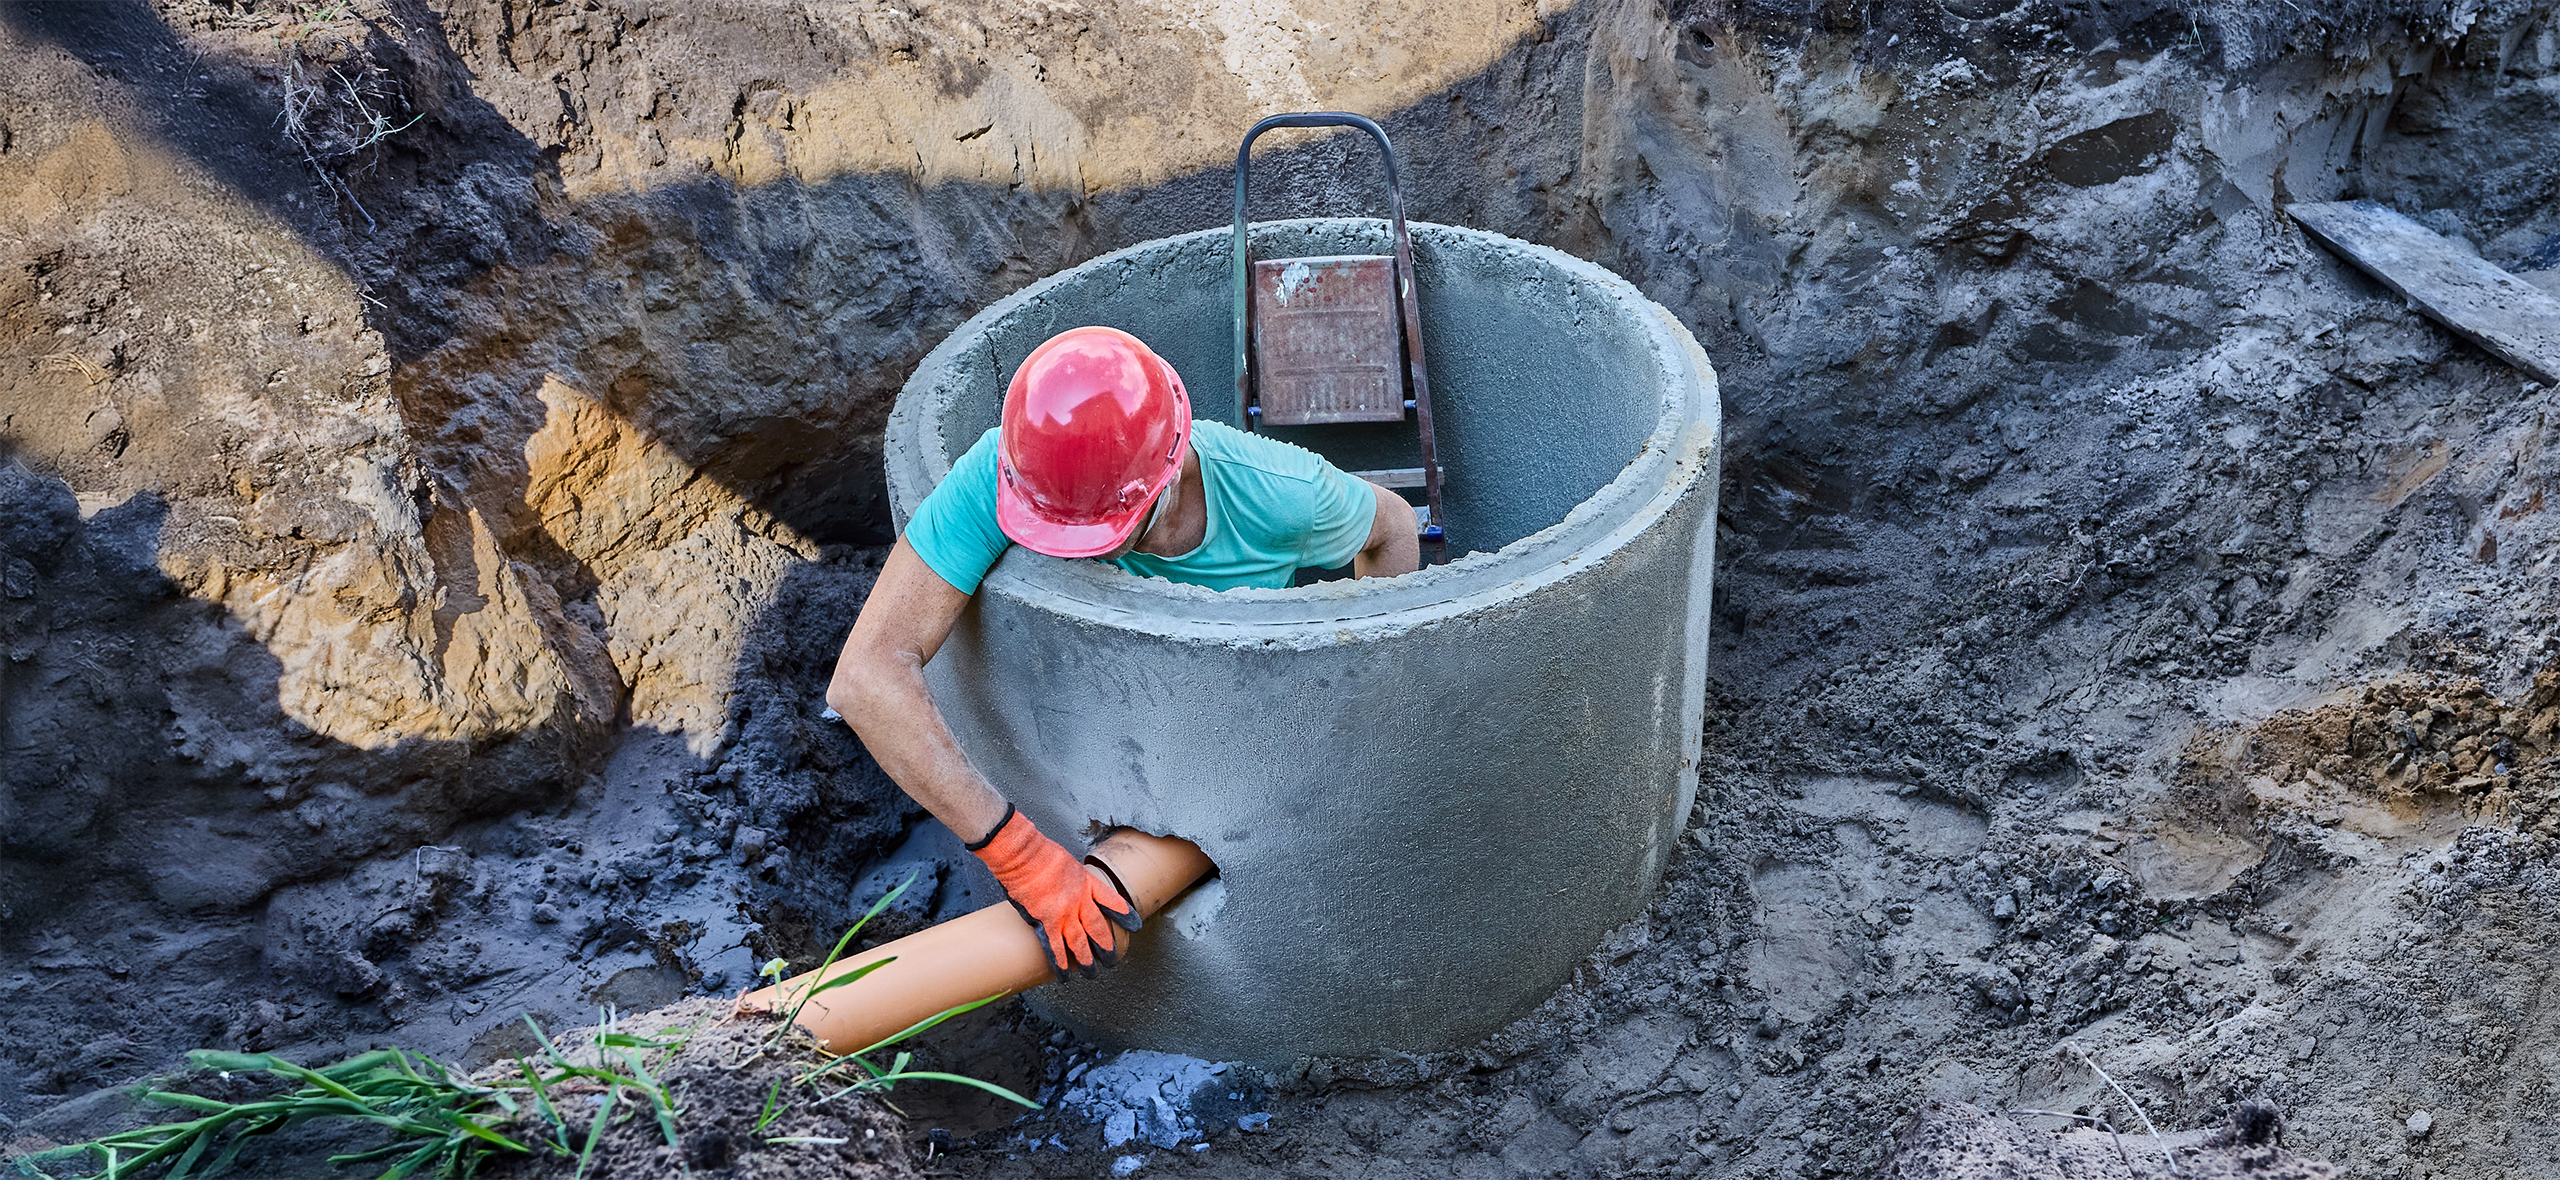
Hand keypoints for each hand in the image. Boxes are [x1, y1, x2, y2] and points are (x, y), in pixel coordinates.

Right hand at [966, 805, 1140, 978]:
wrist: (1024, 854)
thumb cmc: (1039, 852)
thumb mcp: (1066, 860)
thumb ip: (1070, 875)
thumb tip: (1064, 882)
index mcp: (1086, 882)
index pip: (1111, 900)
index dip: (1123, 914)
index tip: (1134, 924)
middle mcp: (1080, 899)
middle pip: (1098, 927)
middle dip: (1106, 946)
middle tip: (1112, 959)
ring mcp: (1065, 912)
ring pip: (1080, 942)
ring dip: (1086, 959)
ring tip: (1092, 973)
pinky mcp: (1046, 920)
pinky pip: (1055, 946)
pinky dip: (1061, 961)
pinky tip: (1065, 972)